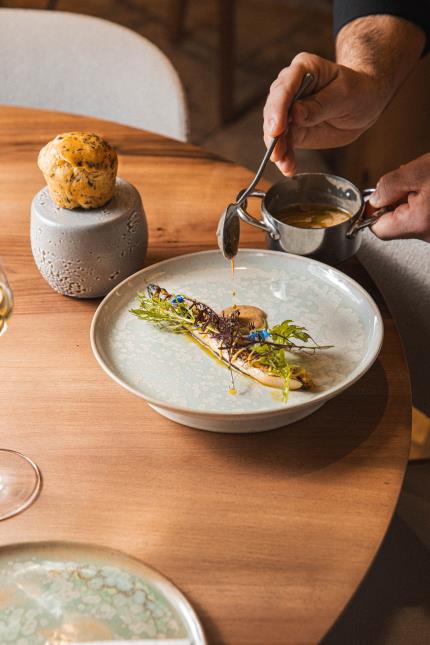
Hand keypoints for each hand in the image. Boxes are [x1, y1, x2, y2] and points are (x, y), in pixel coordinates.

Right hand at [263, 52, 387, 174]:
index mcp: (303, 68)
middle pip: (273, 110)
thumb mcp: (345, 94)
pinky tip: (288, 167)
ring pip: (274, 130)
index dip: (278, 109)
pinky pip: (284, 144)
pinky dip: (285, 157)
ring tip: (284, 164)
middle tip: (278, 152)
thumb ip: (320, 104)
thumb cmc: (358, 90)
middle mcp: (290, 87)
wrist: (365, 105)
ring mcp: (289, 110)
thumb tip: (295, 114)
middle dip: (274, 133)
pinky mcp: (292, 129)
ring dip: (277, 149)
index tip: (277, 129)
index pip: (284, 87)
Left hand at [369, 154, 429, 241]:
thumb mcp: (419, 171)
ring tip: (422, 183)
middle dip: (394, 202)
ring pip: (409, 220)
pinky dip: (421, 203)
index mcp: (417, 223)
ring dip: (409, 201)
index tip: (376, 197)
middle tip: (406, 183)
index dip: (372, 212)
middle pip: (394, 224)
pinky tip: (427, 189)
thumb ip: (390, 185)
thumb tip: (374, 198)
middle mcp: (427, 234)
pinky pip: (422, 217)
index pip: (378, 229)